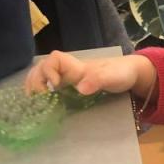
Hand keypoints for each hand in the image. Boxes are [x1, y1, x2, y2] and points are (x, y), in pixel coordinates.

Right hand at [24, 50, 155, 99]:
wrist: (130, 75)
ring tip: (34, 102)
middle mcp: (67, 71)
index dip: (48, 70)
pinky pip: (50, 87)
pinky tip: (41, 105)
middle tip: (38, 98)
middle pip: (41, 67)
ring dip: (33, 86)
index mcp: (76, 66)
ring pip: (42, 76)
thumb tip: (80, 89)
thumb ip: (98, 80)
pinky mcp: (70, 88)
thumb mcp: (113, 77)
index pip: (53, 59)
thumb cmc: (121, 73)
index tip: (53, 86)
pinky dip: (41, 93)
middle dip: (34, 80)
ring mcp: (67, 79)